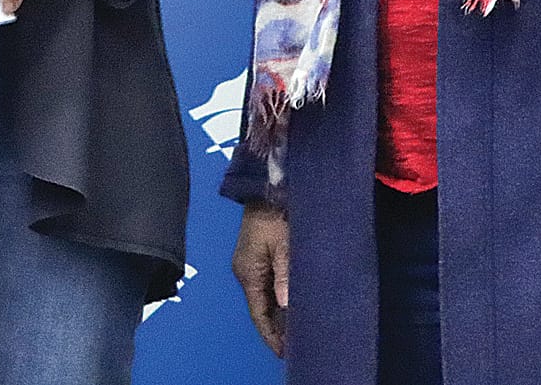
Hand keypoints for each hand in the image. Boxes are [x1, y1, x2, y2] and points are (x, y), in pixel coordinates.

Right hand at [232, 203, 289, 355]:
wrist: (267, 187)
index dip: (271, 335)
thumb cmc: (274, 214)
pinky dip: (278, 299)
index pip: (258, 314)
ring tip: (295, 331)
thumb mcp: (283, 245)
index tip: (284, 353)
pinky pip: (267, 285)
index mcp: (248, 272)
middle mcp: (246, 272)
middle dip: (276, 328)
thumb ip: (284, 275)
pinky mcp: (258, 256)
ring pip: (264, 298)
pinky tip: (290, 305)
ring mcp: (250, 264)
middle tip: (295, 346)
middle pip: (260, 308)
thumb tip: (285, 304)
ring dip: (278, 314)